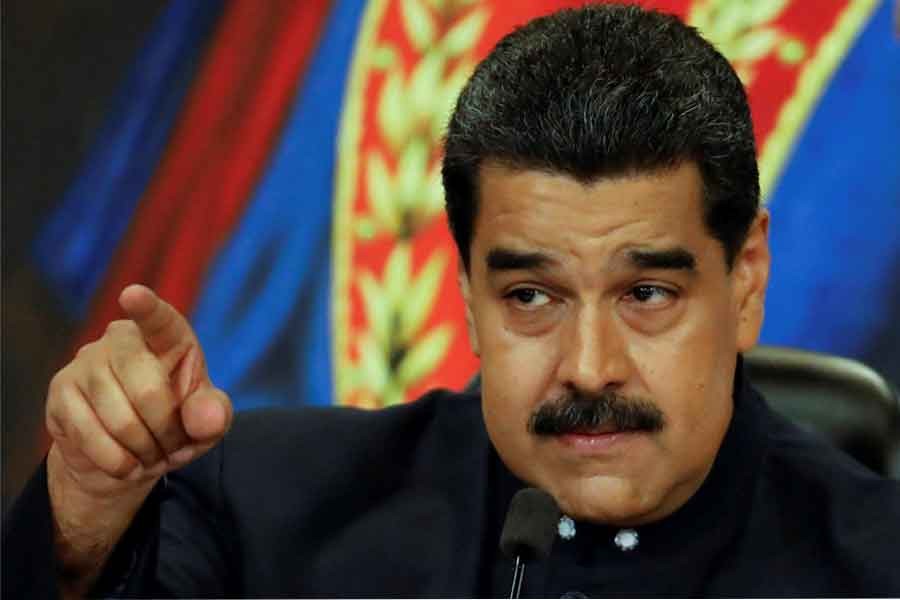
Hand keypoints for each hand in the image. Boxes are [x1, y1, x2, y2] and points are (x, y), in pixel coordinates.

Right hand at [44, 285, 231, 590]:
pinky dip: (118, 462)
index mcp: (166, 337)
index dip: (147, 308)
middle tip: (172, 446)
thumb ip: (213, 416)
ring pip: (120, 420)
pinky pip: (91, 437)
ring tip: (151, 454)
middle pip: (147, 392)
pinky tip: (127, 464)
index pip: (159, 320)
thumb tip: (206, 419)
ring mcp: (86, 364)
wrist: (126, 458)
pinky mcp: (60, 393)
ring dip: (144, 451)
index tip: (134, 295)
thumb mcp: (204, 424)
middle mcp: (121, 339)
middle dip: (166, 431)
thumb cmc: (174, 426)